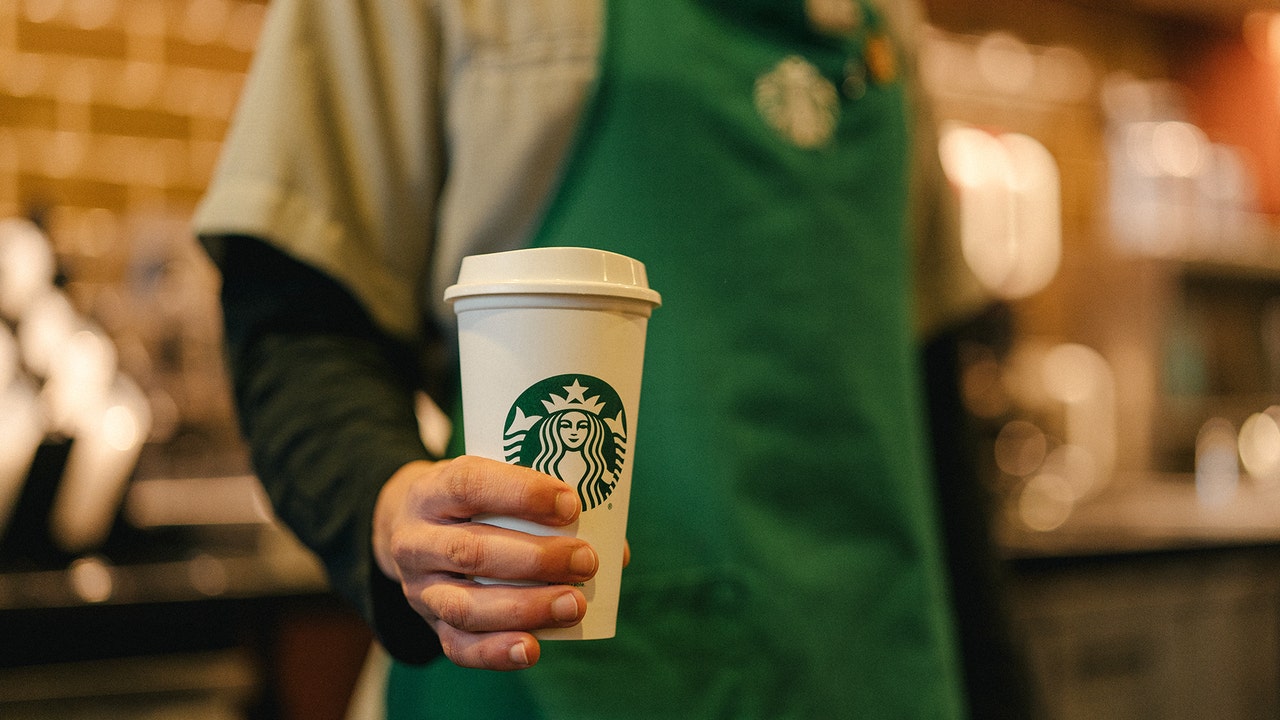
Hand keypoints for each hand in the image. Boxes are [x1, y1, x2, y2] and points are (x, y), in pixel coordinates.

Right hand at [373, 456, 597, 669]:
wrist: (405, 528)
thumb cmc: (470, 501)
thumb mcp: (489, 482)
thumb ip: (542, 504)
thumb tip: (616, 548)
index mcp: (432, 491)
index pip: (469, 484)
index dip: (521, 492)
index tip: (571, 503)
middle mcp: (416, 540)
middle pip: (471, 551)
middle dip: (536, 559)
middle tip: (586, 560)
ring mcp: (420, 587)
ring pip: (466, 605)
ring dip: (526, 608)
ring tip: (575, 605)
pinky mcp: (430, 624)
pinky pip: (458, 646)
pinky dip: (496, 652)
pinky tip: (533, 649)